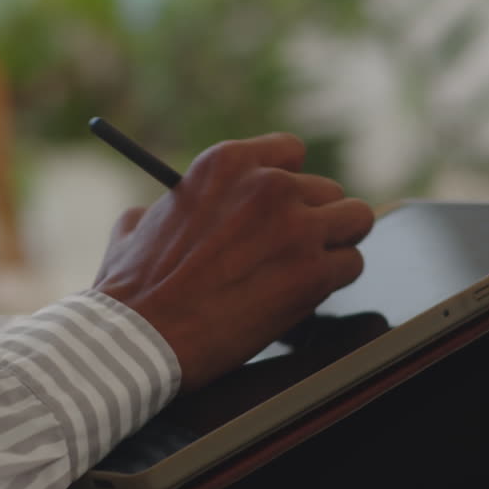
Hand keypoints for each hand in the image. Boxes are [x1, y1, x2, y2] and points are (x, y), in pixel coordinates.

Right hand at [93, 134, 373, 391]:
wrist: (141, 337)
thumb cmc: (133, 289)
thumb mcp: (140, 222)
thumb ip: (174, 207)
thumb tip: (171, 209)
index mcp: (228, 164)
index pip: (290, 152)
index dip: (290, 184)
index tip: (284, 206)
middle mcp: (269, 185)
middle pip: (327, 191)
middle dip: (313, 222)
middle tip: (292, 253)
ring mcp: (297, 227)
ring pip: (354, 220)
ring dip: (336, 246)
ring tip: (307, 271)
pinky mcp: (314, 272)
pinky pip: (351, 265)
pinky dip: (333, 282)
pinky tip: (305, 296)